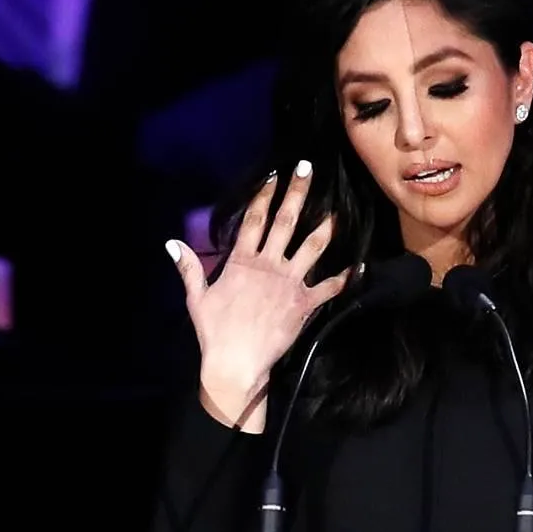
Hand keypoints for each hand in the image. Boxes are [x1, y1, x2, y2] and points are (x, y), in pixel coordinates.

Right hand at [167, 161, 349, 430]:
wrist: (237, 363)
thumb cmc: (215, 332)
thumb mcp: (197, 298)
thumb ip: (189, 268)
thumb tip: (171, 243)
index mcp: (243, 261)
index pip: (254, 220)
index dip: (264, 195)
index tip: (273, 175)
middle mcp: (269, 266)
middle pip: (285, 222)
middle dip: (297, 193)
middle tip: (307, 169)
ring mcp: (290, 283)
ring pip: (312, 247)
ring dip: (325, 226)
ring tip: (336, 209)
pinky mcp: (305, 304)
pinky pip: (329, 287)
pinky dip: (346, 276)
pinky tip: (361, 265)